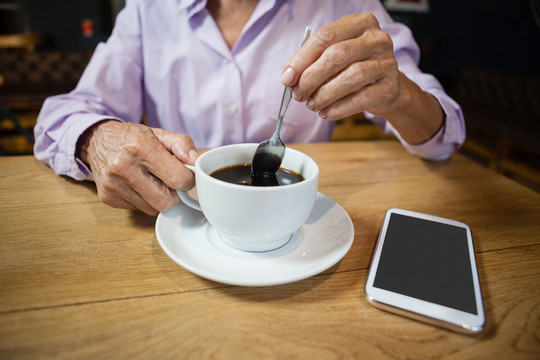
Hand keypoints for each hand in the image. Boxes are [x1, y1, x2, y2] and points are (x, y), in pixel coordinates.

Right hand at [80, 121, 197, 215]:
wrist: (97, 140)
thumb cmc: (133, 138)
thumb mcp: (159, 134)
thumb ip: (182, 144)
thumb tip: (195, 161)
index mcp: (140, 148)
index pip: (178, 179)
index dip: (188, 181)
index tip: (186, 176)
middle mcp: (123, 166)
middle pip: (166, 201)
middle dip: (175, 194)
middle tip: (171, 182)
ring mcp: (113, 184)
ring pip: (153, 209)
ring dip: (159, 198)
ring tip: (152, 181)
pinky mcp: (107, 197)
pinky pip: (138, 209)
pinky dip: (144, 201)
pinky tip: (138, 185)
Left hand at [281, 13, 442, 143]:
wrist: (387, 86)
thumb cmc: (355, 67)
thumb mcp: (334, 56)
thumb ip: (312, 62)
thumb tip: (289, 78)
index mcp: (360, 23)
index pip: (325, 37)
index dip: (302, 59)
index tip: (287, 78)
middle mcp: (377, 39)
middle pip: (337, 55)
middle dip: (312, 78)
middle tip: (299, 94)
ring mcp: (387, 62)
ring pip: (351, 77)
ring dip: (325, 95)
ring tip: (312, 105)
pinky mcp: (390, 86)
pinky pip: (361, 99)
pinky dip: (339, 109)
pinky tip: (326, 113)